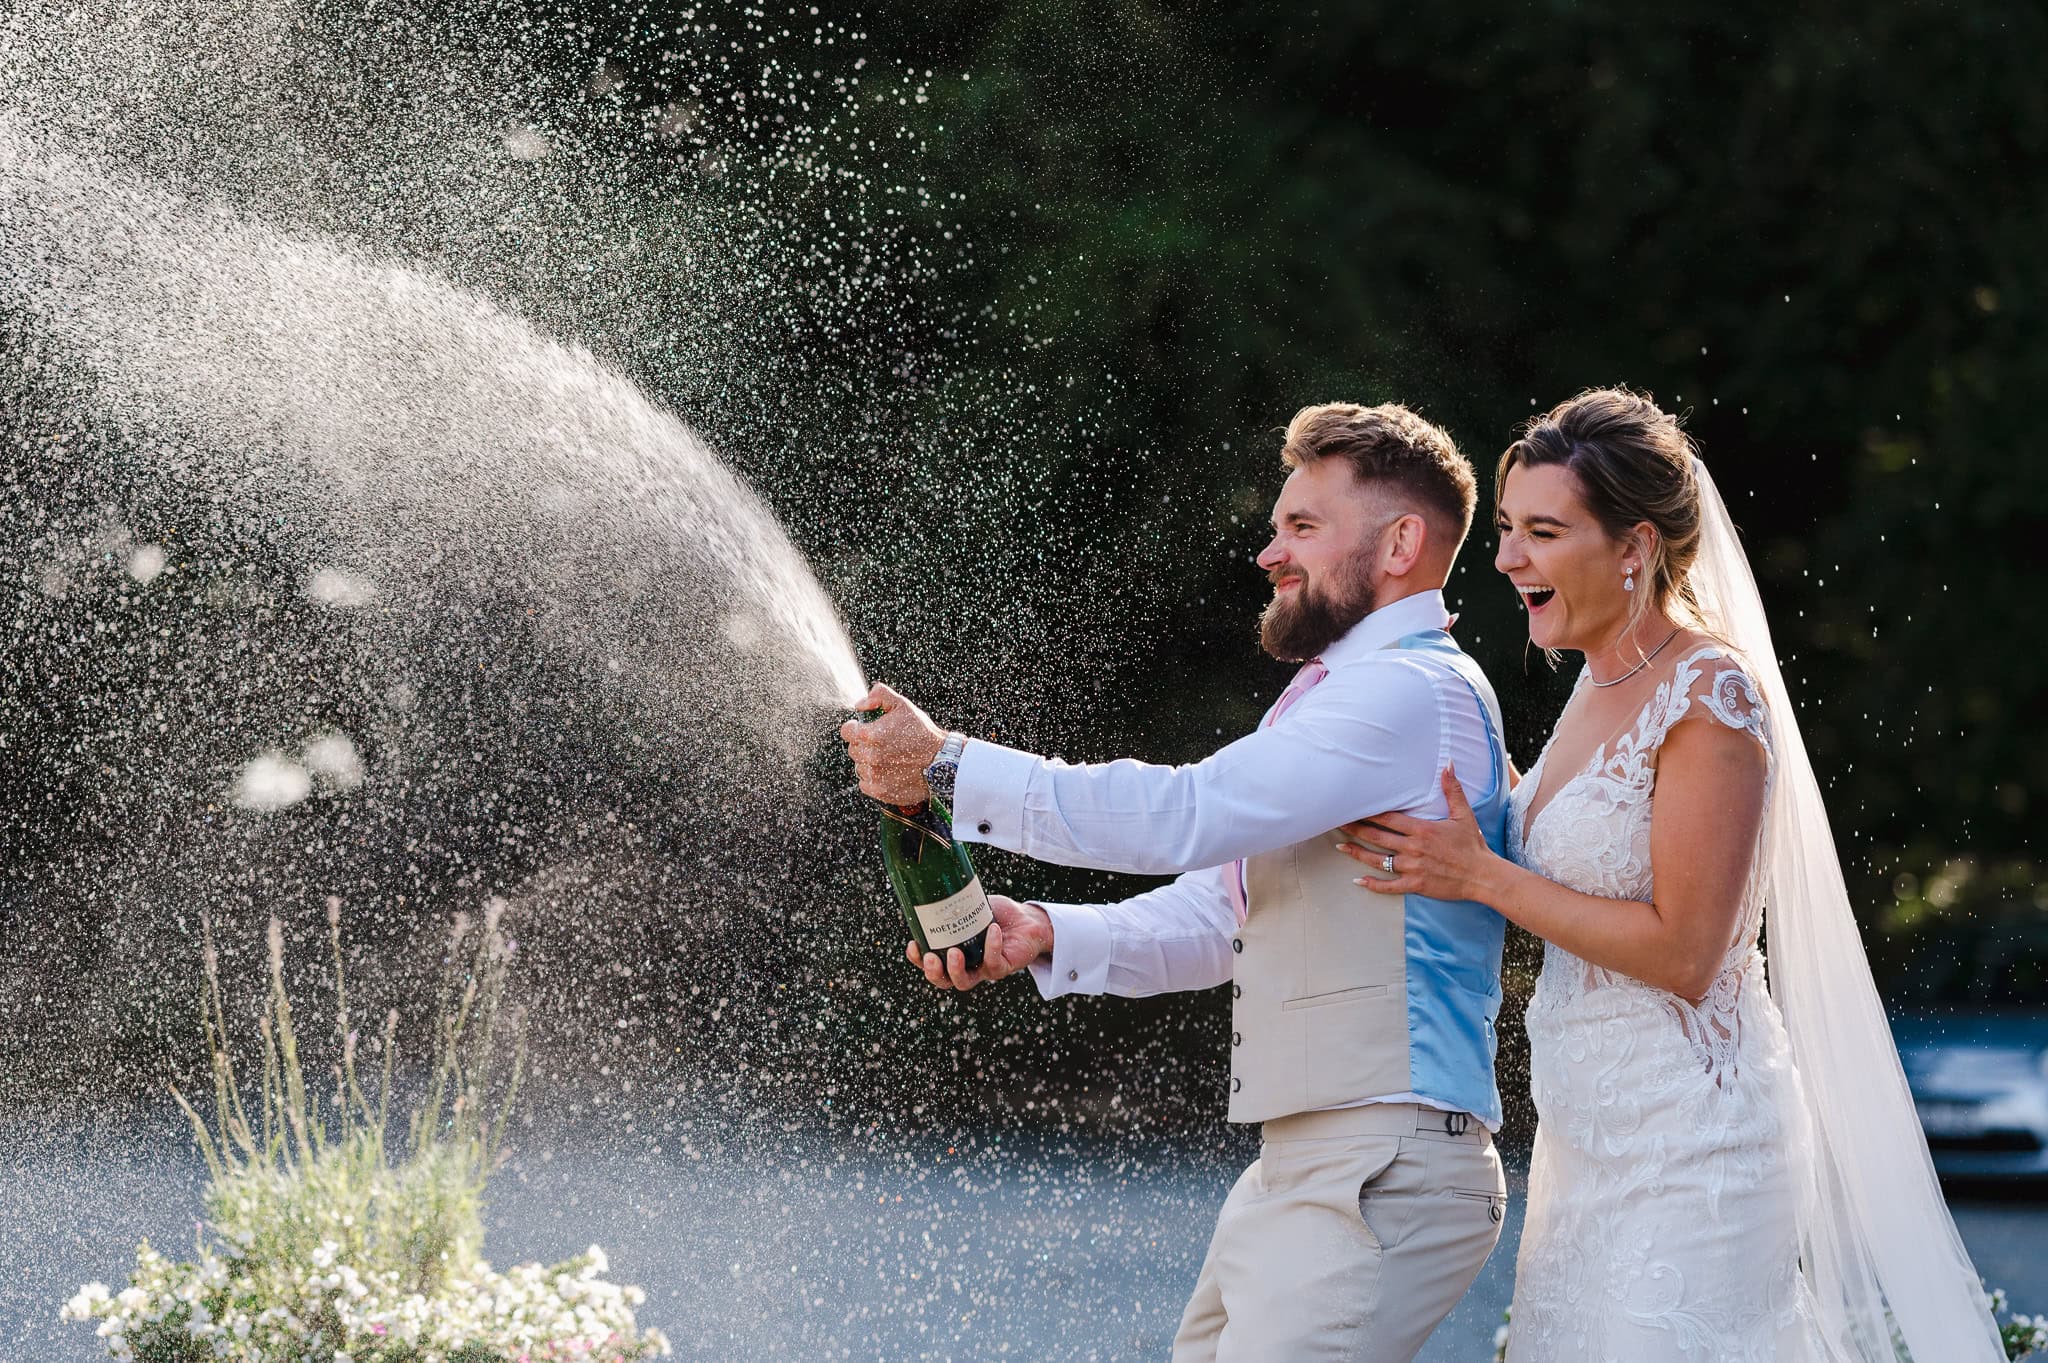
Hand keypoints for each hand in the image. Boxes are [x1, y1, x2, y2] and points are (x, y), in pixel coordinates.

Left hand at [838, 682, 947, 805]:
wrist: (941, 762)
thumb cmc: (923, 733)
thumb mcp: (903, 705)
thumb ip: (878, 695)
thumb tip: (860, 705)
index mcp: (870, 735)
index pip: (846, 731)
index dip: (854, 728)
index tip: (863, 728)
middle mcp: (869, 756)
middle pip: (853, 749)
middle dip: (864, 744)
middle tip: (883, 743)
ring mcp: (874, 776)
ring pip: (860, 766)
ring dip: (869, 762)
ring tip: (890, 758)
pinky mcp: (880, 791)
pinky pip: (865, 784)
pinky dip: (874, 778)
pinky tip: (890, 771)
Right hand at [907, 894, 1050, 990]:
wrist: (1027, 920)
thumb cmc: (996, 914)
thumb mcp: (972, 906)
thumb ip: (955, 901)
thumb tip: (936, 879)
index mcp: (953, 954)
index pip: (930, 963)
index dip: (917, 960)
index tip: (913, 945)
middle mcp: (966, 966)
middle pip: (944, 981)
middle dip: (934, 972)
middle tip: (930, 956)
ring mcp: (984, 969)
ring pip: (965, 982)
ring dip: (956, 970)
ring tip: (954, 952)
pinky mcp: (1003, 967)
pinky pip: (994, 963)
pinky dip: (991, 946)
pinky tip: (992, 929)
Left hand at [1337, 765, 1497, 901]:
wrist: (1482, 876)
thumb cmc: (1473, 844)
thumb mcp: (1464, 814)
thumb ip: (1452, 789)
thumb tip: (1448, 764)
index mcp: (1422, 830)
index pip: (1388, 818)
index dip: (1368, 812)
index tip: (1352, 806)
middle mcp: (1413, 848)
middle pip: (1377, 837)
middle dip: (1356, 829)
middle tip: (1337, 822)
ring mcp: (1412, 867)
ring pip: (1378, 860)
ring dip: (1357, 853)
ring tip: (1340, 846)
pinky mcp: (1415, 884)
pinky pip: (1389, 886)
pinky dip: (1373, 884)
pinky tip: (1358, 881)